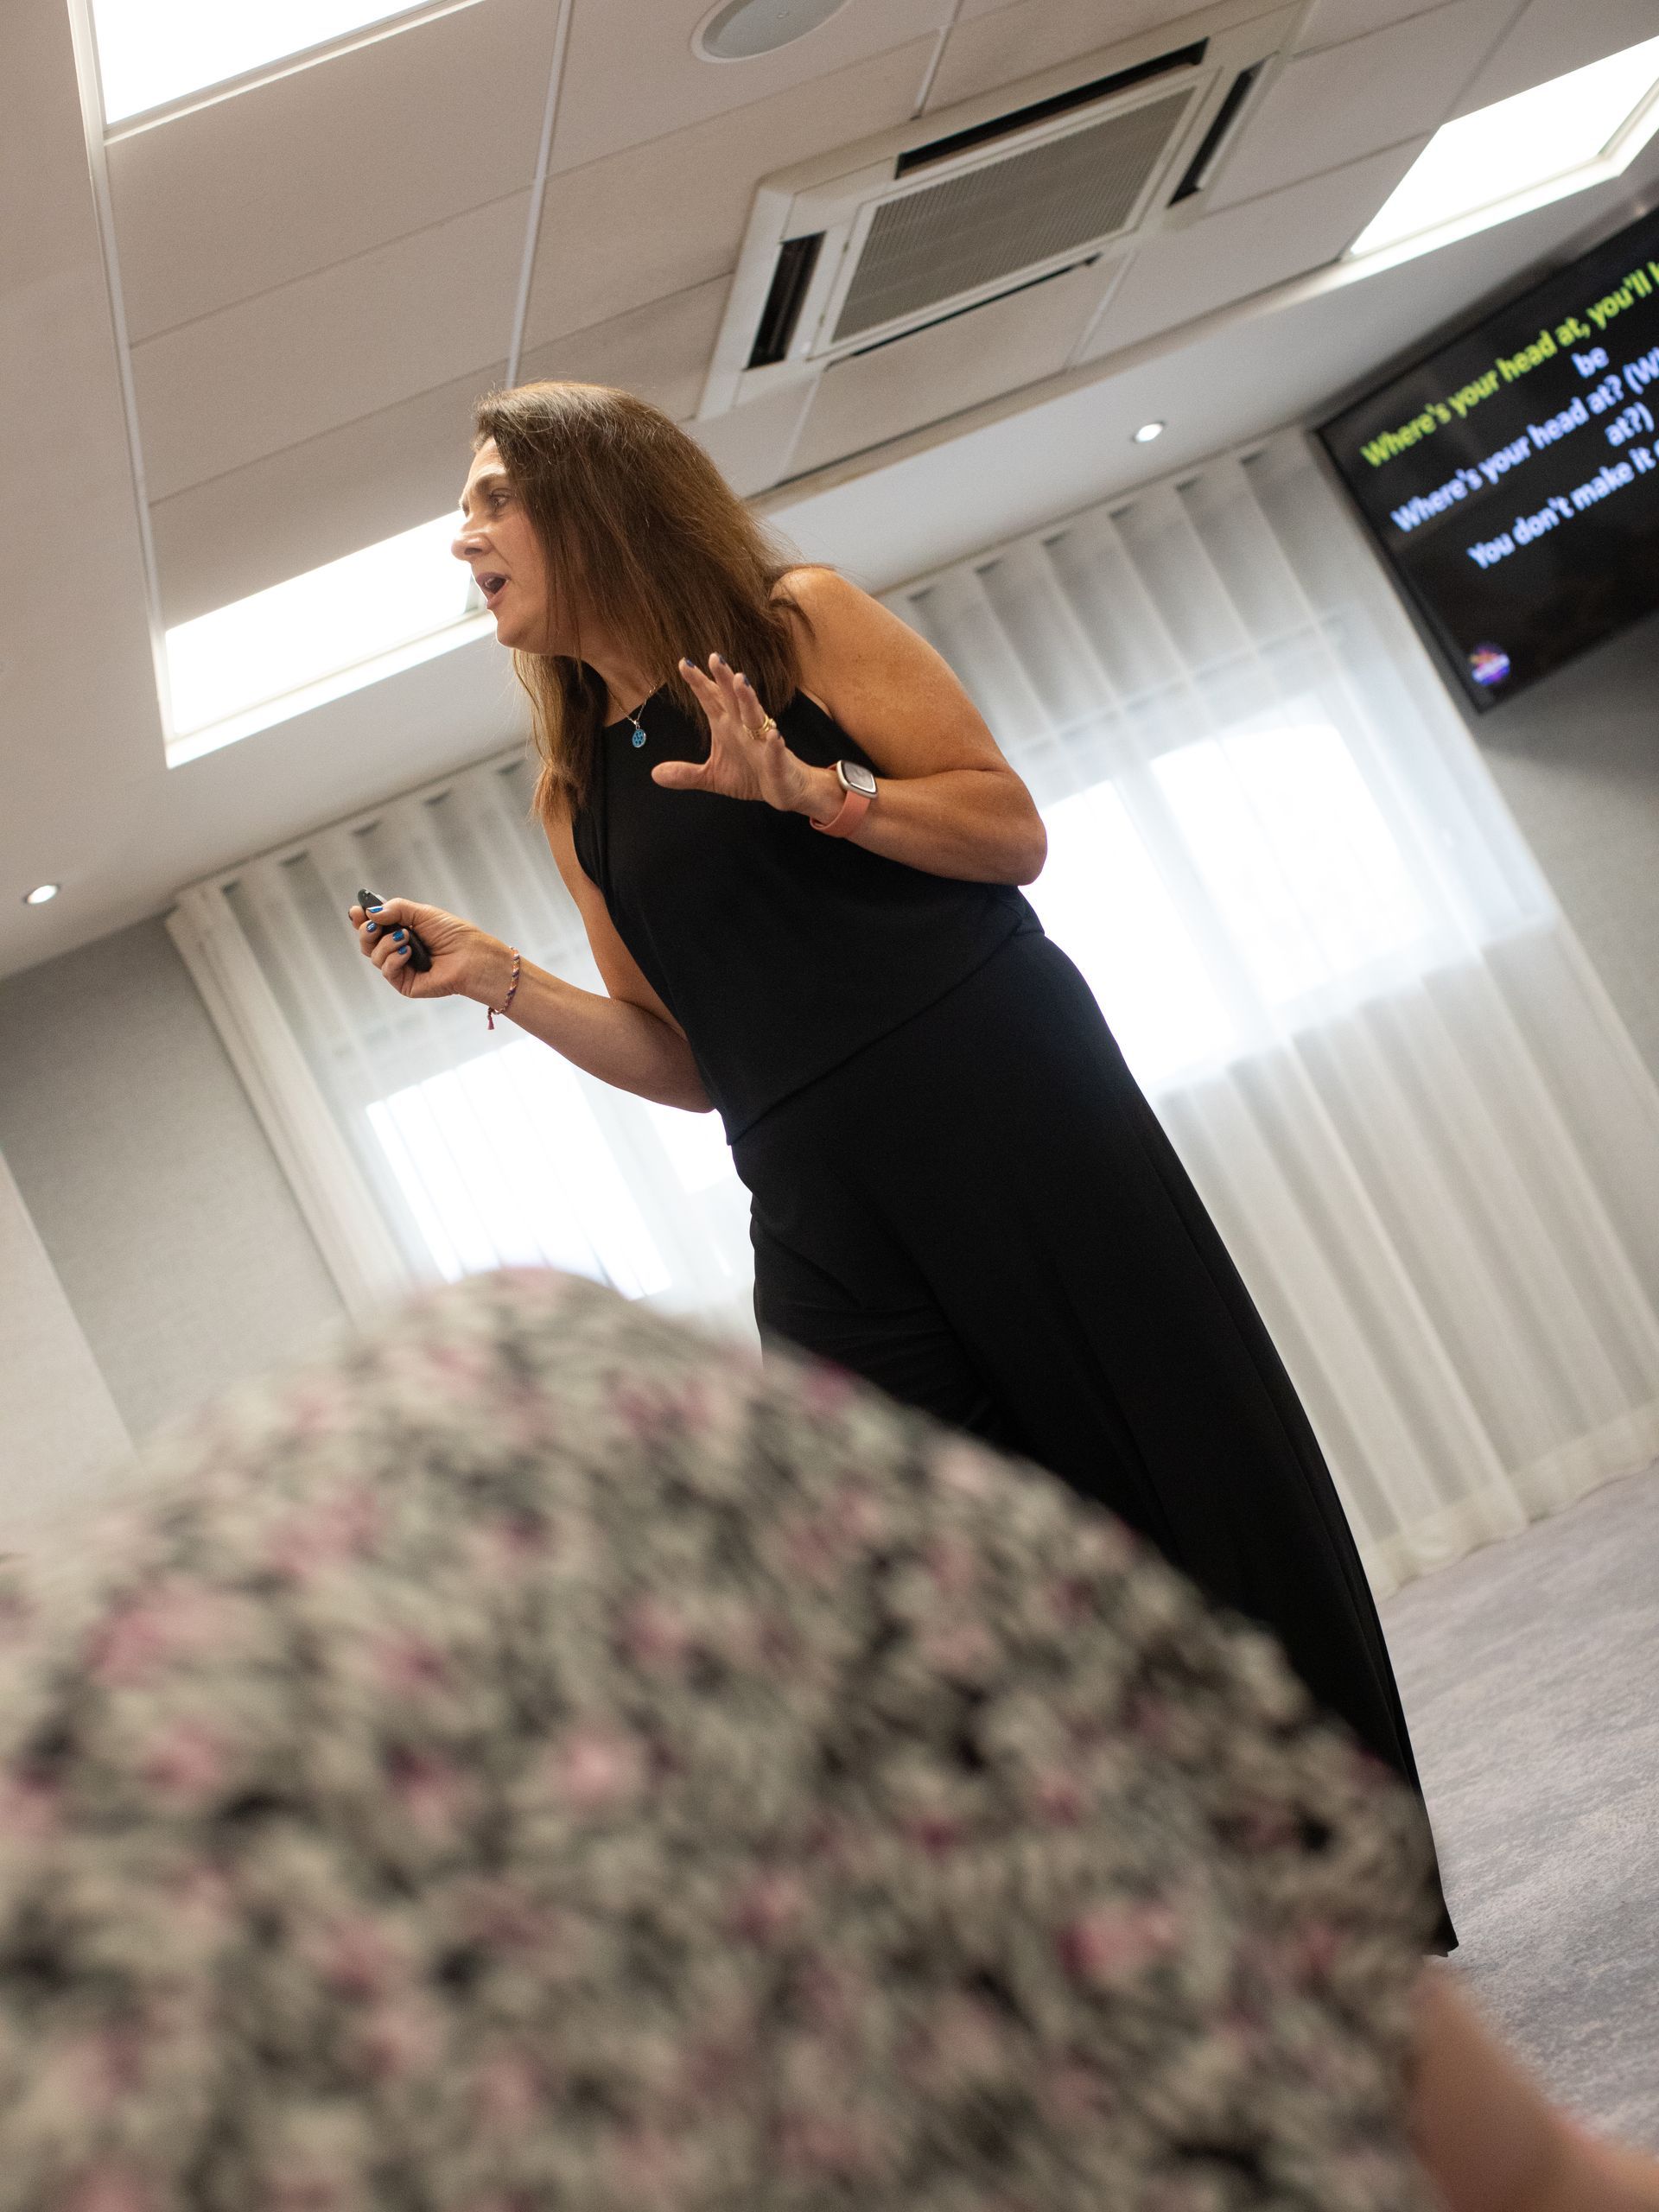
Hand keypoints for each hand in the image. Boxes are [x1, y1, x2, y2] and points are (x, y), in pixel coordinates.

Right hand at [346, 897, 510, 1005]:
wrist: (472, 957)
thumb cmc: (454, 935)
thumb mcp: (423, 913)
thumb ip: (396, 909)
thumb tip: (371, 913)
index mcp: (402, 930)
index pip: (374, 925)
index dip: (362, 918)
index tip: (356, 911)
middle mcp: (398, 949)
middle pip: (367, 942)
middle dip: (366, 931)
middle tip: (374, 924)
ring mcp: (401, 967)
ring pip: (374, 955)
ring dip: (386, 943)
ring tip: (406, 937)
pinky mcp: (405, 983)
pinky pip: (386, 970)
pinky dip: (393, 959)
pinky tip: (408, 952)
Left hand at [651, 655, 831, 815]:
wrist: (785, 789)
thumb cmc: (751, 775)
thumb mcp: (713, 777)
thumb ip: (686, 774)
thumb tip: (655, 774)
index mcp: (727, 727)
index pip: (712, 700)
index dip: (699, 683)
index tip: (684, 664)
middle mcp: (744, 728)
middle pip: (733, 699)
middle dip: (725, 679)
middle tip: (715, 657)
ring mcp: (763, 743)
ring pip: (755, 717)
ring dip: (749, 700)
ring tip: (741, 682)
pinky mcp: (778, 762)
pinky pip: (776, 751)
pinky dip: (775, 745)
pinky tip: (773, 736)